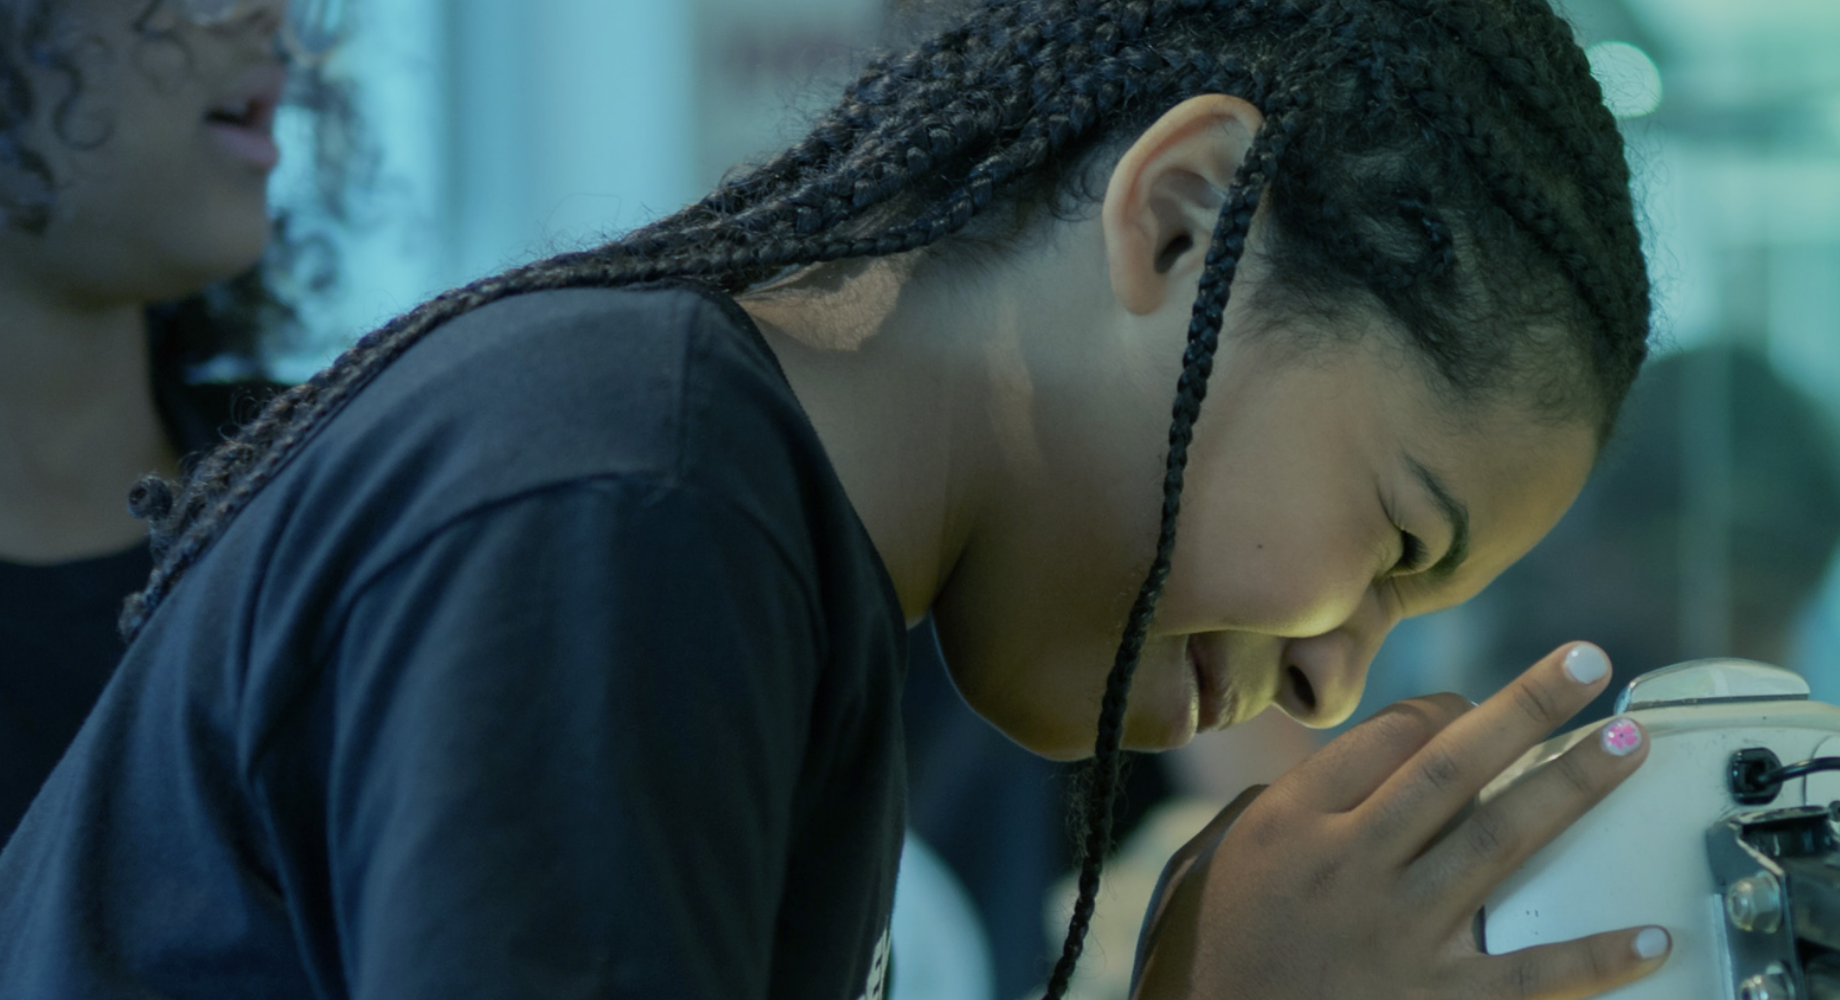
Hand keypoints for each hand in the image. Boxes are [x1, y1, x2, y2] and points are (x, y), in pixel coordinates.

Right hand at [1129, 642, 1670, 999]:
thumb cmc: (1227, 956)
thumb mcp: (1227, 858)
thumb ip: (1293, 803)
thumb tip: (1372, 755)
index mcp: (1295, 821)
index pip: (1384, 738)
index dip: (1447, 708)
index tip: (1480, 702)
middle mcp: (1349, 864)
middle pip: (1450, 766)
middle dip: (1525, 707)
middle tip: (1587, 660)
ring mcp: (1399, 934)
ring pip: (1498, 840)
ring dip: (1571, 785)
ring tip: (1629, 738)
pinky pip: (1528, 975)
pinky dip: (1594, 957)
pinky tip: (1652, 934)